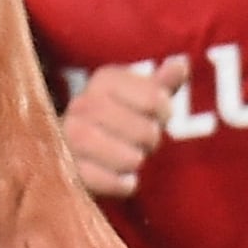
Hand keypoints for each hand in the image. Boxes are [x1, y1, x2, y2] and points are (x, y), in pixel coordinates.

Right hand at [60, 60, 176, 198]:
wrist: (71, 150)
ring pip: (124, 156)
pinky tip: (123, 179)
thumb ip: (161, 84)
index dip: (164, 113)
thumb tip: (182, 63)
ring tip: (132, 159)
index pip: (154, 98)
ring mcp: (68, 138)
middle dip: (151, 140)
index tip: (158, 117)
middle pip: (141, 130)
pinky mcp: (66, 169)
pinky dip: (120, 184)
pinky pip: (104, 181)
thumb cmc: (116, 121)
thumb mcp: (140, 98)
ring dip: (135, 161)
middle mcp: (82, 105)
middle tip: (145, 143)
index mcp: (104, 81)